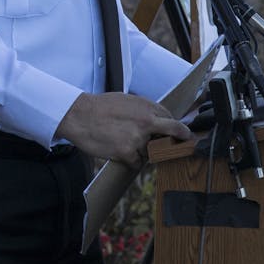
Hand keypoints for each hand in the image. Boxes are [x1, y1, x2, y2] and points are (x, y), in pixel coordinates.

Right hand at [53, 92, 191, 169]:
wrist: (78, 115)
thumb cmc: (98, 107)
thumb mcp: (125, 100)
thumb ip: (143, 110)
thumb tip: (156, 120)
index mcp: (147, 107)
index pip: (171, 118)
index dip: (175, 127)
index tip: (180, 133)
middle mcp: (147, 121)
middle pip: (174, 132)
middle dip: (181, 138)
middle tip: (186, 143)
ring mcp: (138, 138)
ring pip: (150, 151)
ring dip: (140, 151)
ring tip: (121, 142)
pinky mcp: (127, 152)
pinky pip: (137, 163)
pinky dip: (130, 160)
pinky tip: (118, 151)